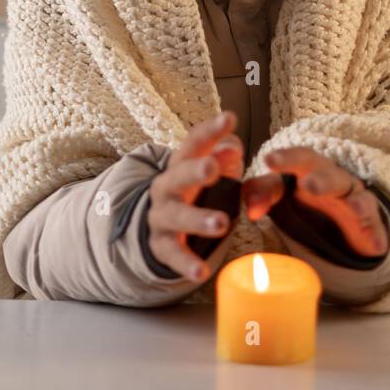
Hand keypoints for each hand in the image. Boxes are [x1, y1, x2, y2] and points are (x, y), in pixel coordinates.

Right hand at [147, 111, 243, 282]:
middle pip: (178, 175)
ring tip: (222, 224)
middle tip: (214, 168)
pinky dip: (186, 263)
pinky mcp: (161, 246)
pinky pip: (173, 255)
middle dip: (195, 171)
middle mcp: (167, 186)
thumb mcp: (207, 170)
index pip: (194, 143)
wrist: (155, 223)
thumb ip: (223, 156)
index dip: (210, 130)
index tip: (230, 117)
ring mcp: (161, 216)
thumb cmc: (193, 189)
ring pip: (177, 216)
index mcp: (181, 164)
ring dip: (198, 219)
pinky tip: (202, 272)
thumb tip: (233, 145)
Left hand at [242, 147, 389, 257]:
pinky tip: (376, 246)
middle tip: (309, 185)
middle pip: (331, 175)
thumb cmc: (306, 198)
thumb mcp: (281, 193)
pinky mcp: (369, 224)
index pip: (301, 158)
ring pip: (357, 197)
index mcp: (312, 169)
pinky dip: (376, 235)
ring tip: (354, 208)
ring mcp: (355, 200)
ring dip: (356, 202)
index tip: (269, 160)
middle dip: (322, 180)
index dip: (287, 158)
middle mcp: (336, 180)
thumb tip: (251, 210)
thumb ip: (261, 193)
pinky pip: (374, 228)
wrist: (341, 220)